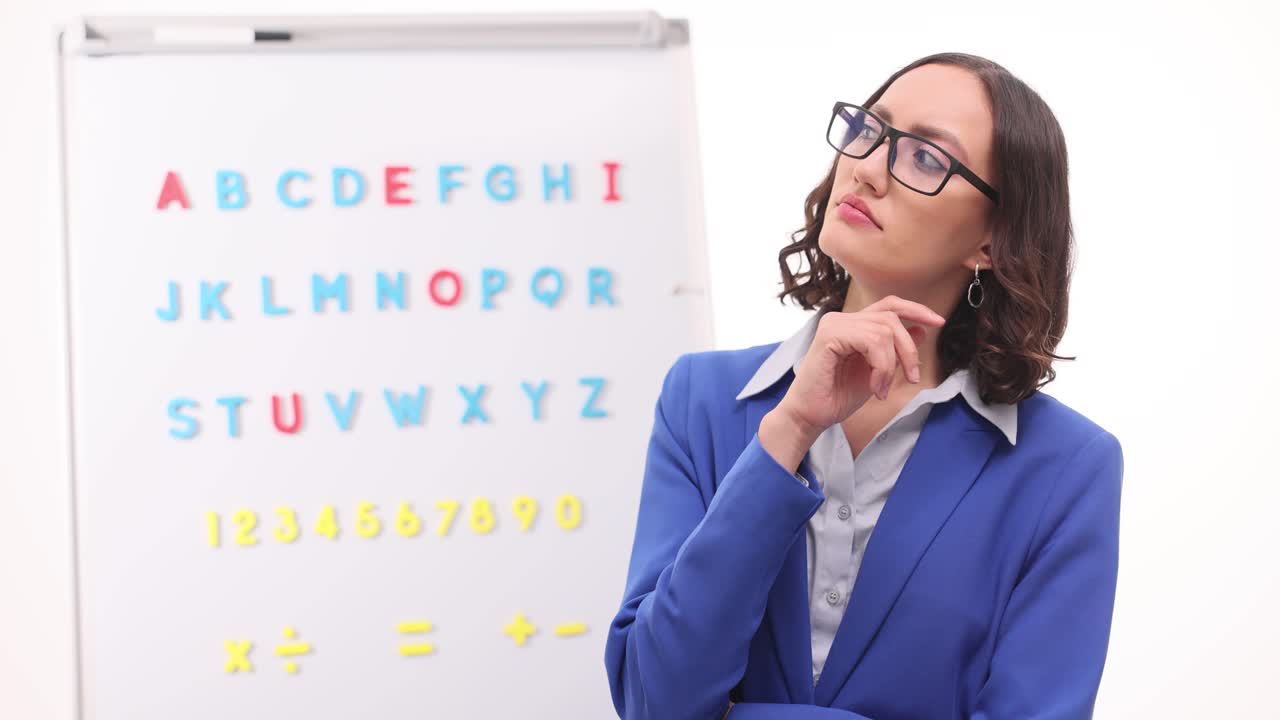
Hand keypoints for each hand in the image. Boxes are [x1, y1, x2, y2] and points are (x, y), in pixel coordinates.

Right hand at [776, 296, 945, 438]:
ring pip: (884, 330)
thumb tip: (921, 331)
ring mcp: (834, 324)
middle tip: (912, 378)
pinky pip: (871, 341)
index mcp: (852, 325)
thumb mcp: (877, 372)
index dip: (916, 309)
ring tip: (882, 388)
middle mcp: (842, 319)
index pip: (889, 306)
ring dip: (892, 364)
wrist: (811, 416)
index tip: (939, 322)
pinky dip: (881, 366)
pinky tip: (875, 385)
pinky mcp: (829, 336)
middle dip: (909, 349)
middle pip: (892, 318)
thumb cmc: (837, 396)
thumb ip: (894, 351)